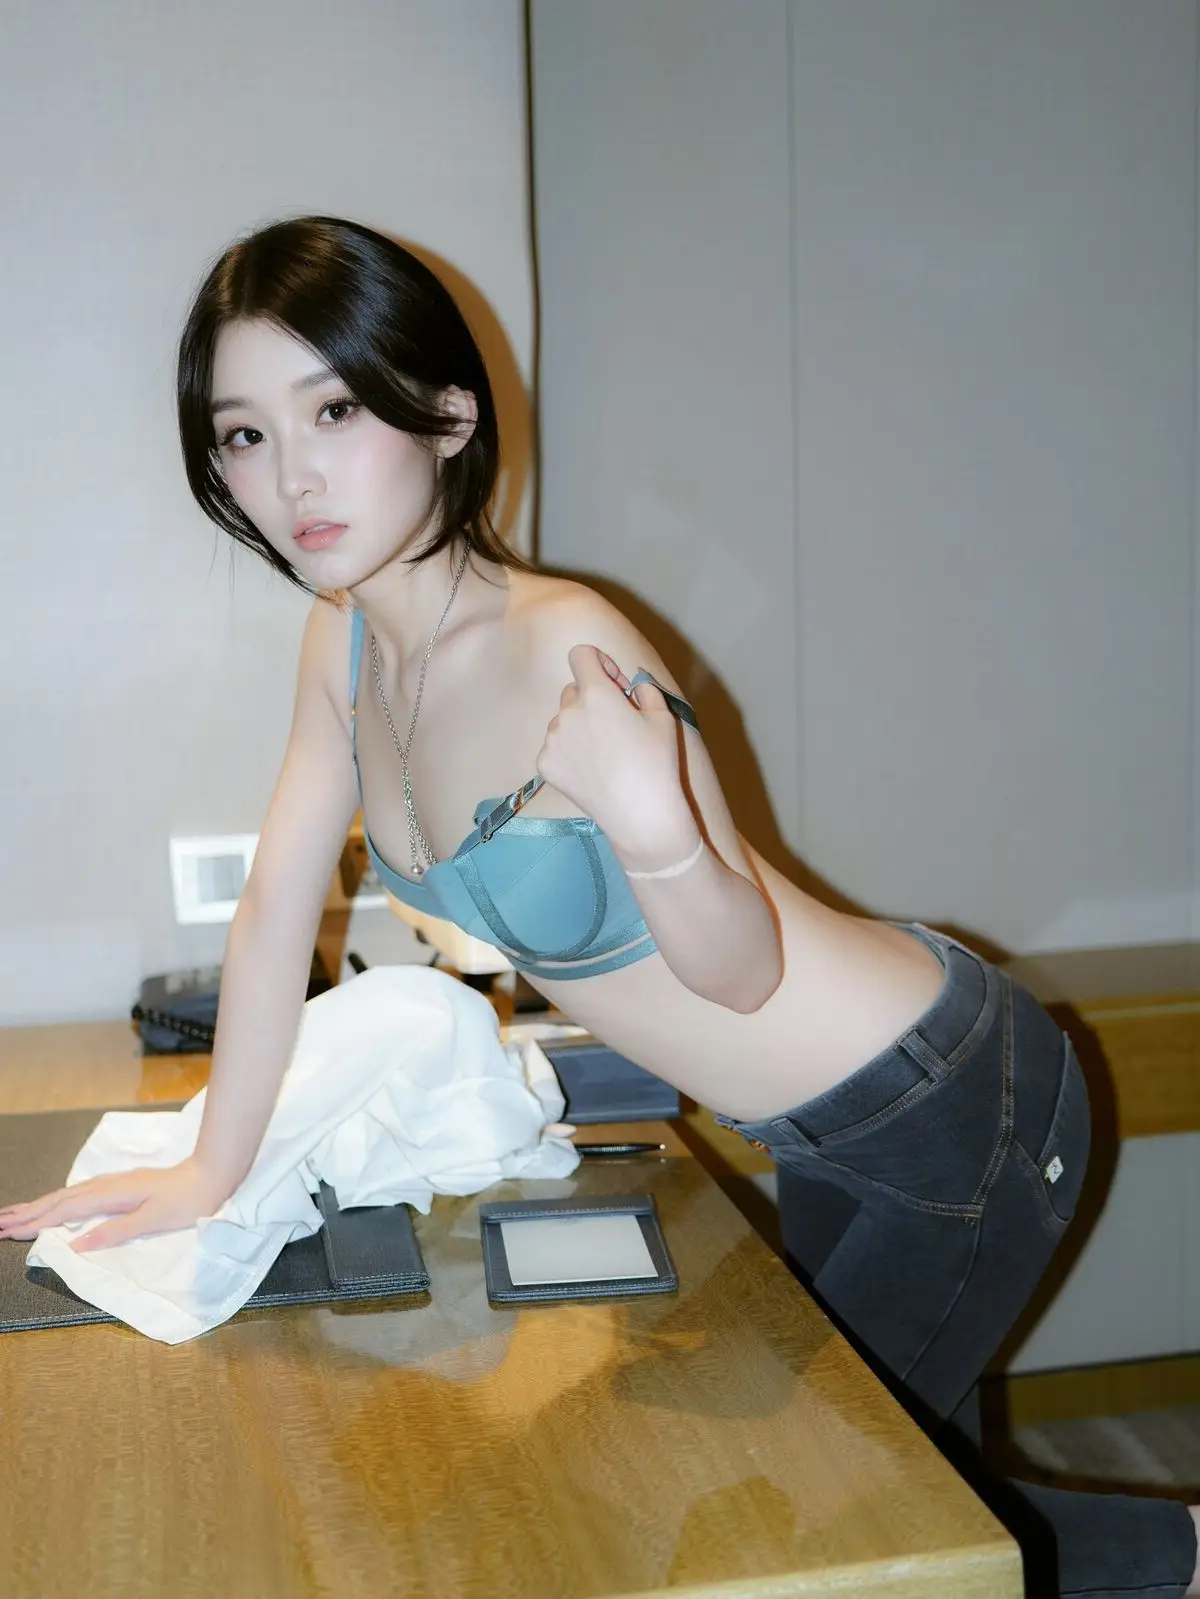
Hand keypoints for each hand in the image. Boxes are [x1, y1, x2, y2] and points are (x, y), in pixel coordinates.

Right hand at [0, 1156, 231, 1252]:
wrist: (212, 1174)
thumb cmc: (188, 1200)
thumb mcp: (153, 1220)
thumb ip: (115, 1231)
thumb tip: (77, 1244)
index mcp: (112, 1194)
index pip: (64, 1210)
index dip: (35, 1221)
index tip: (7, 1230)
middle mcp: (109, 1186)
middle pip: (60, 1200)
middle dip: (28, 1212)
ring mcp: (115, 1184)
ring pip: (69, 1194)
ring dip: (41, 1205)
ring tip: (17, 1213)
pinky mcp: (122, 1186)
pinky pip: (81, 1193)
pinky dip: (61, 1200)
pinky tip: (57, 1204)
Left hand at [535, 645, 695, 858]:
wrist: (640, 815)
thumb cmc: (657, 764)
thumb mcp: (663, 717)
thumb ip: (642, 688)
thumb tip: (627, 684)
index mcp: (596, 694)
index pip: (581, 654)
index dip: (598, 663)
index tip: (613, 682)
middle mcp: (567, 712)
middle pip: (572, 690)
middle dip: (591, 699)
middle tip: (615, 725)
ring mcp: (552, 740)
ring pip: (562, 720)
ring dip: (579, 726)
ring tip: (604, 753)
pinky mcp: (545, 764)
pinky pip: (554, 746)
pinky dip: (569, 751)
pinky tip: (591, 770)